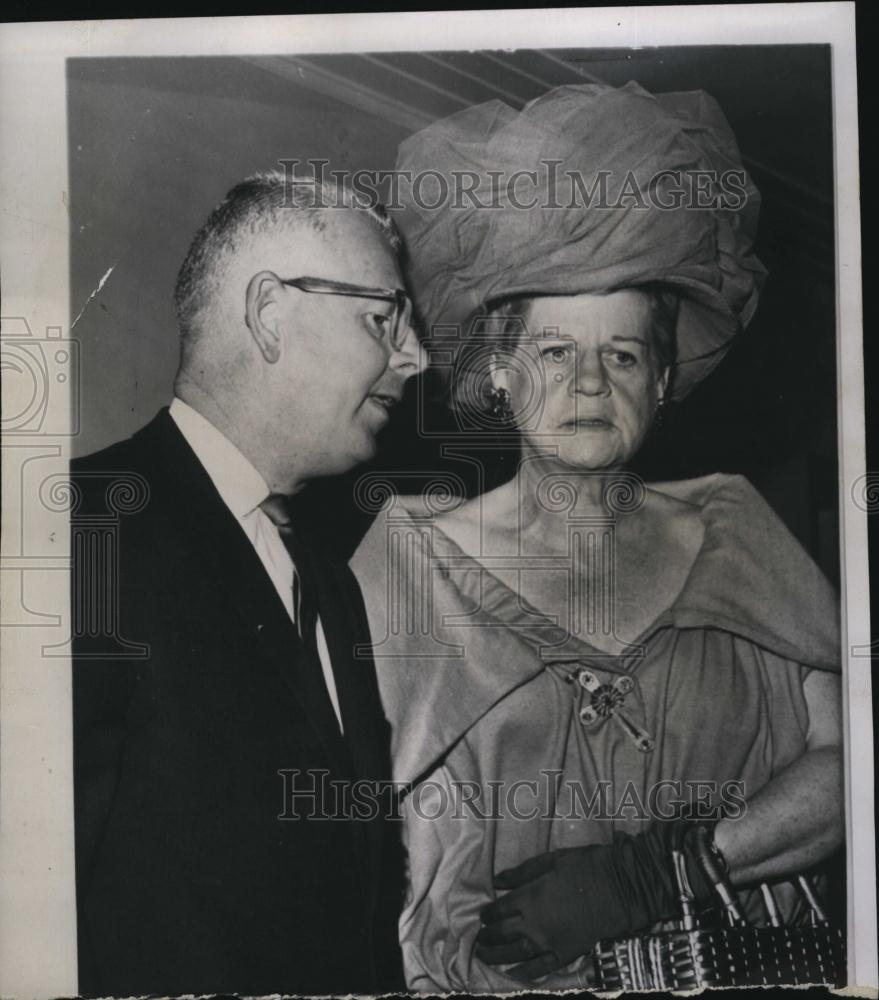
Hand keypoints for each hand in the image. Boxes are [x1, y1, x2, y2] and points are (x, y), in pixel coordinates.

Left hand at [475, 823, 712, 979]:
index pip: (500, 909)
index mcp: (531, 897)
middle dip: (488, 937)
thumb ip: (523, 872)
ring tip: (484, 957)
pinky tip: (512, 976)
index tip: (483, 916)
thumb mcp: (553, 860)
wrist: (621, 887)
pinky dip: (524, 974)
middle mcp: (535, 923)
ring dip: (497, 956)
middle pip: (503, 933)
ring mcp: (550, 942)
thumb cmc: (586, 867)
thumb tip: (497, 879)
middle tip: (479, 939)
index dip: (489, 913)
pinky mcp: (566, 954)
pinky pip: (541, 968)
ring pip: (516, 953)